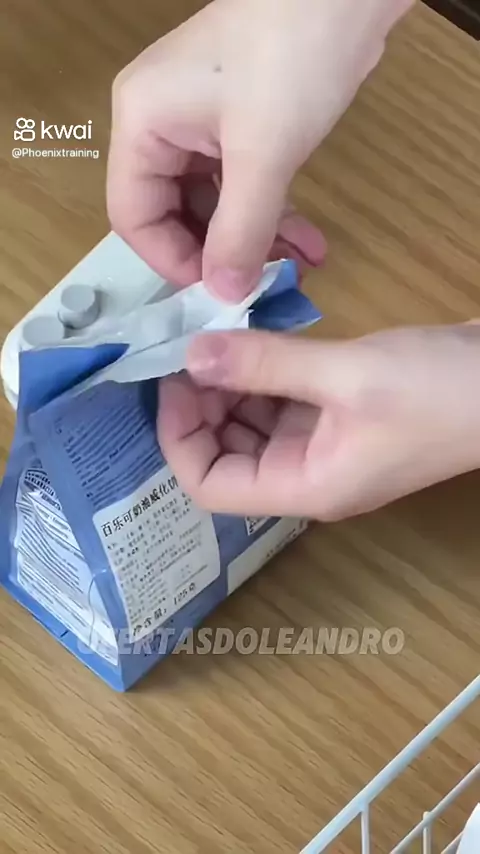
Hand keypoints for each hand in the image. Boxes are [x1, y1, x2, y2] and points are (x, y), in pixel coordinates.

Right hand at [107, 0, 412, 300]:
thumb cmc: (290, 61)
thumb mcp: (263, 156)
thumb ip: (240, 233)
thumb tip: (224, 296)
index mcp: (142, 124)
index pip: (134, 216)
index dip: (173, 261)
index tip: (219, 290)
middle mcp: (160, 125)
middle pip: (174, 213)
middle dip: (219, 253)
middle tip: (260, 284)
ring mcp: (199, 122)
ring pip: (213, 204)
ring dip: (253, 239)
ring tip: (295, 266)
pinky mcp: (238, 122)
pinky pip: (241, 184)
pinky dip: (271, 214)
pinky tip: (308, 241)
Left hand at [157, 323, 479, 520]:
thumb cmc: (437, 390)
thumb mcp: (346, 374)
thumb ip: (265, 364)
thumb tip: (191, 354)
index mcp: (303, 486)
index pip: (210, 486)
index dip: (179, 438)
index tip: (171, 380)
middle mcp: (306, 475)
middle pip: (227, 455)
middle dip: (201, 407)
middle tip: (189, 348)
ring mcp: (324, 447)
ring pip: (253, 426)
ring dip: (231, 387)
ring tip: (216, 336)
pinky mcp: (340, 418)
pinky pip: (284, 404)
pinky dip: (264, 375)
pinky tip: (255, 338)